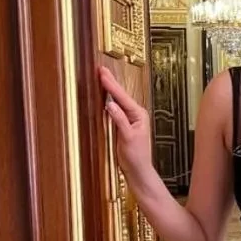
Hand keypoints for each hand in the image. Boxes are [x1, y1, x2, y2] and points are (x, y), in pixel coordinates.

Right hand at [99, 65, 151, 179]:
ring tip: (103, 78)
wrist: (138, 171)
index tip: (103, 73)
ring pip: (119, 101)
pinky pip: (117, 109)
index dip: (111, 85)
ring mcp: (131, 120)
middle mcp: (136, 115)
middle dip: (111, 83)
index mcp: (139, 115)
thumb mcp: (127, 138)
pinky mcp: (125, 125)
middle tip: (101, 69)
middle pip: (121, 96)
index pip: (122, 97)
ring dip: (110, 90)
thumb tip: (110, 104)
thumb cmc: (136, 157)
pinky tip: (106, 95)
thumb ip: (120, 120)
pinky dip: (110, 100)